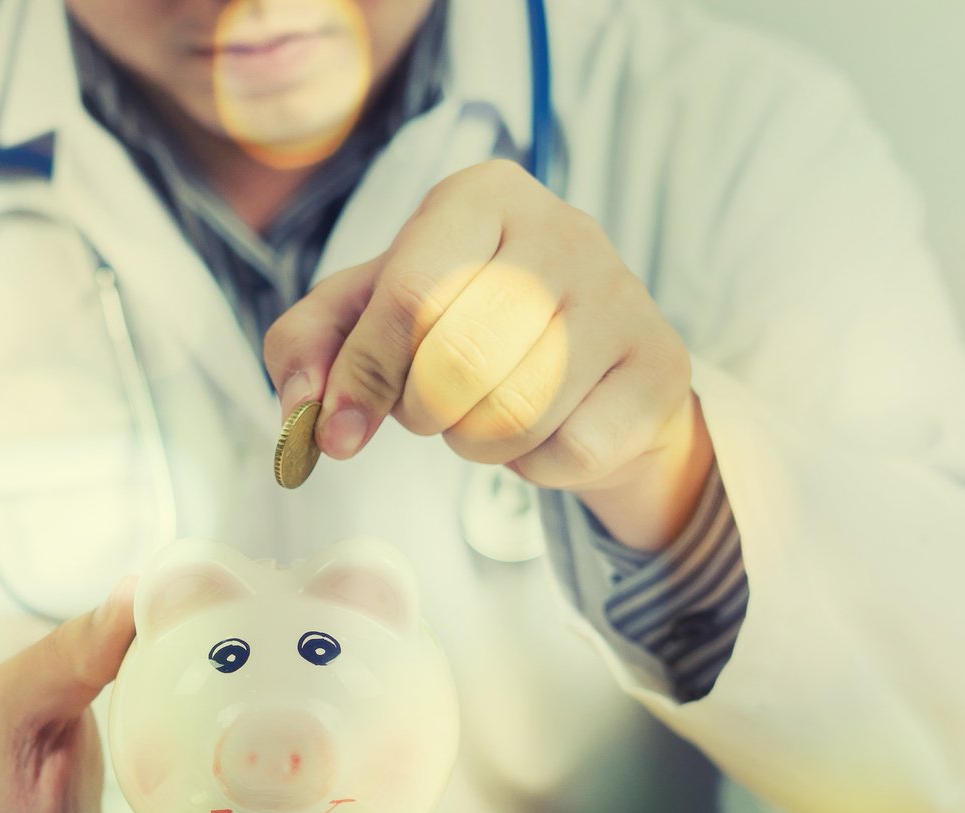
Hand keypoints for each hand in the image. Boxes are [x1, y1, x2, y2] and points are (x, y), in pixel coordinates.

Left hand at [264, 160, 714, 550]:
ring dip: (475, 441)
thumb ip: (310, 345)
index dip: (365, 374)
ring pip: (515, 414)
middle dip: (423, 411)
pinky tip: (544, 430)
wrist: (590, 361)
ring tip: (482, 414)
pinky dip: (535, 465)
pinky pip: (569, 449)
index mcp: (483, 195)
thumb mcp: (371, 313)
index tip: (341, 429)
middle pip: (458, 362)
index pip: (410, 294)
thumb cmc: (464, 324)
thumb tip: (306, 412)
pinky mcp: (658, 367)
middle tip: (430, 408)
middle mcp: (563, 229)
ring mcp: (622, 296)